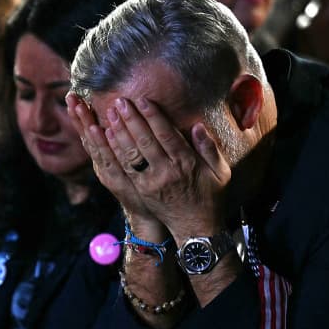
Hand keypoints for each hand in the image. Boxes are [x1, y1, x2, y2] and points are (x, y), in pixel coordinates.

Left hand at [74, 94, 231, 238]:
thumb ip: (210, 148)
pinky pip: (125, 167)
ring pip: (132, 154)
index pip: (167, 135)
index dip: (153, 117)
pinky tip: (107, 135)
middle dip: (131, 119)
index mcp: (186, 164)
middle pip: (145, 141)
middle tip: (120, 101)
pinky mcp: (141, 189)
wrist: (195, 227)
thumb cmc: (210, 196)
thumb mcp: (220, 173)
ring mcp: (151, 182)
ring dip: (119, 132)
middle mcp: (166, 172)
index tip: (143, 100)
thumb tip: (198, 126)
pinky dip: (115, 150)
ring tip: (110, 113)